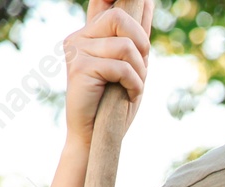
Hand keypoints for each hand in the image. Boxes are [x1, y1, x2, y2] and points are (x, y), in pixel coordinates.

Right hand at [63, 0, 153, 147]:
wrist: (96, 134)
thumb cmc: (115, 102)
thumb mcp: (132, 66)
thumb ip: (136, 38)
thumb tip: (147, 1)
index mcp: (92, 34)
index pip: (106, 3)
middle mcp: (81, 37)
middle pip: (120, 17)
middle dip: (142, 43)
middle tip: (142, 67)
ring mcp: (77, 49)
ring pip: (125, 46)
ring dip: (139, 71)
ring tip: (132, 86)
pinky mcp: (79, 66)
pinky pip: (122, 67)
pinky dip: (134, 84)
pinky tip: (128, 94)